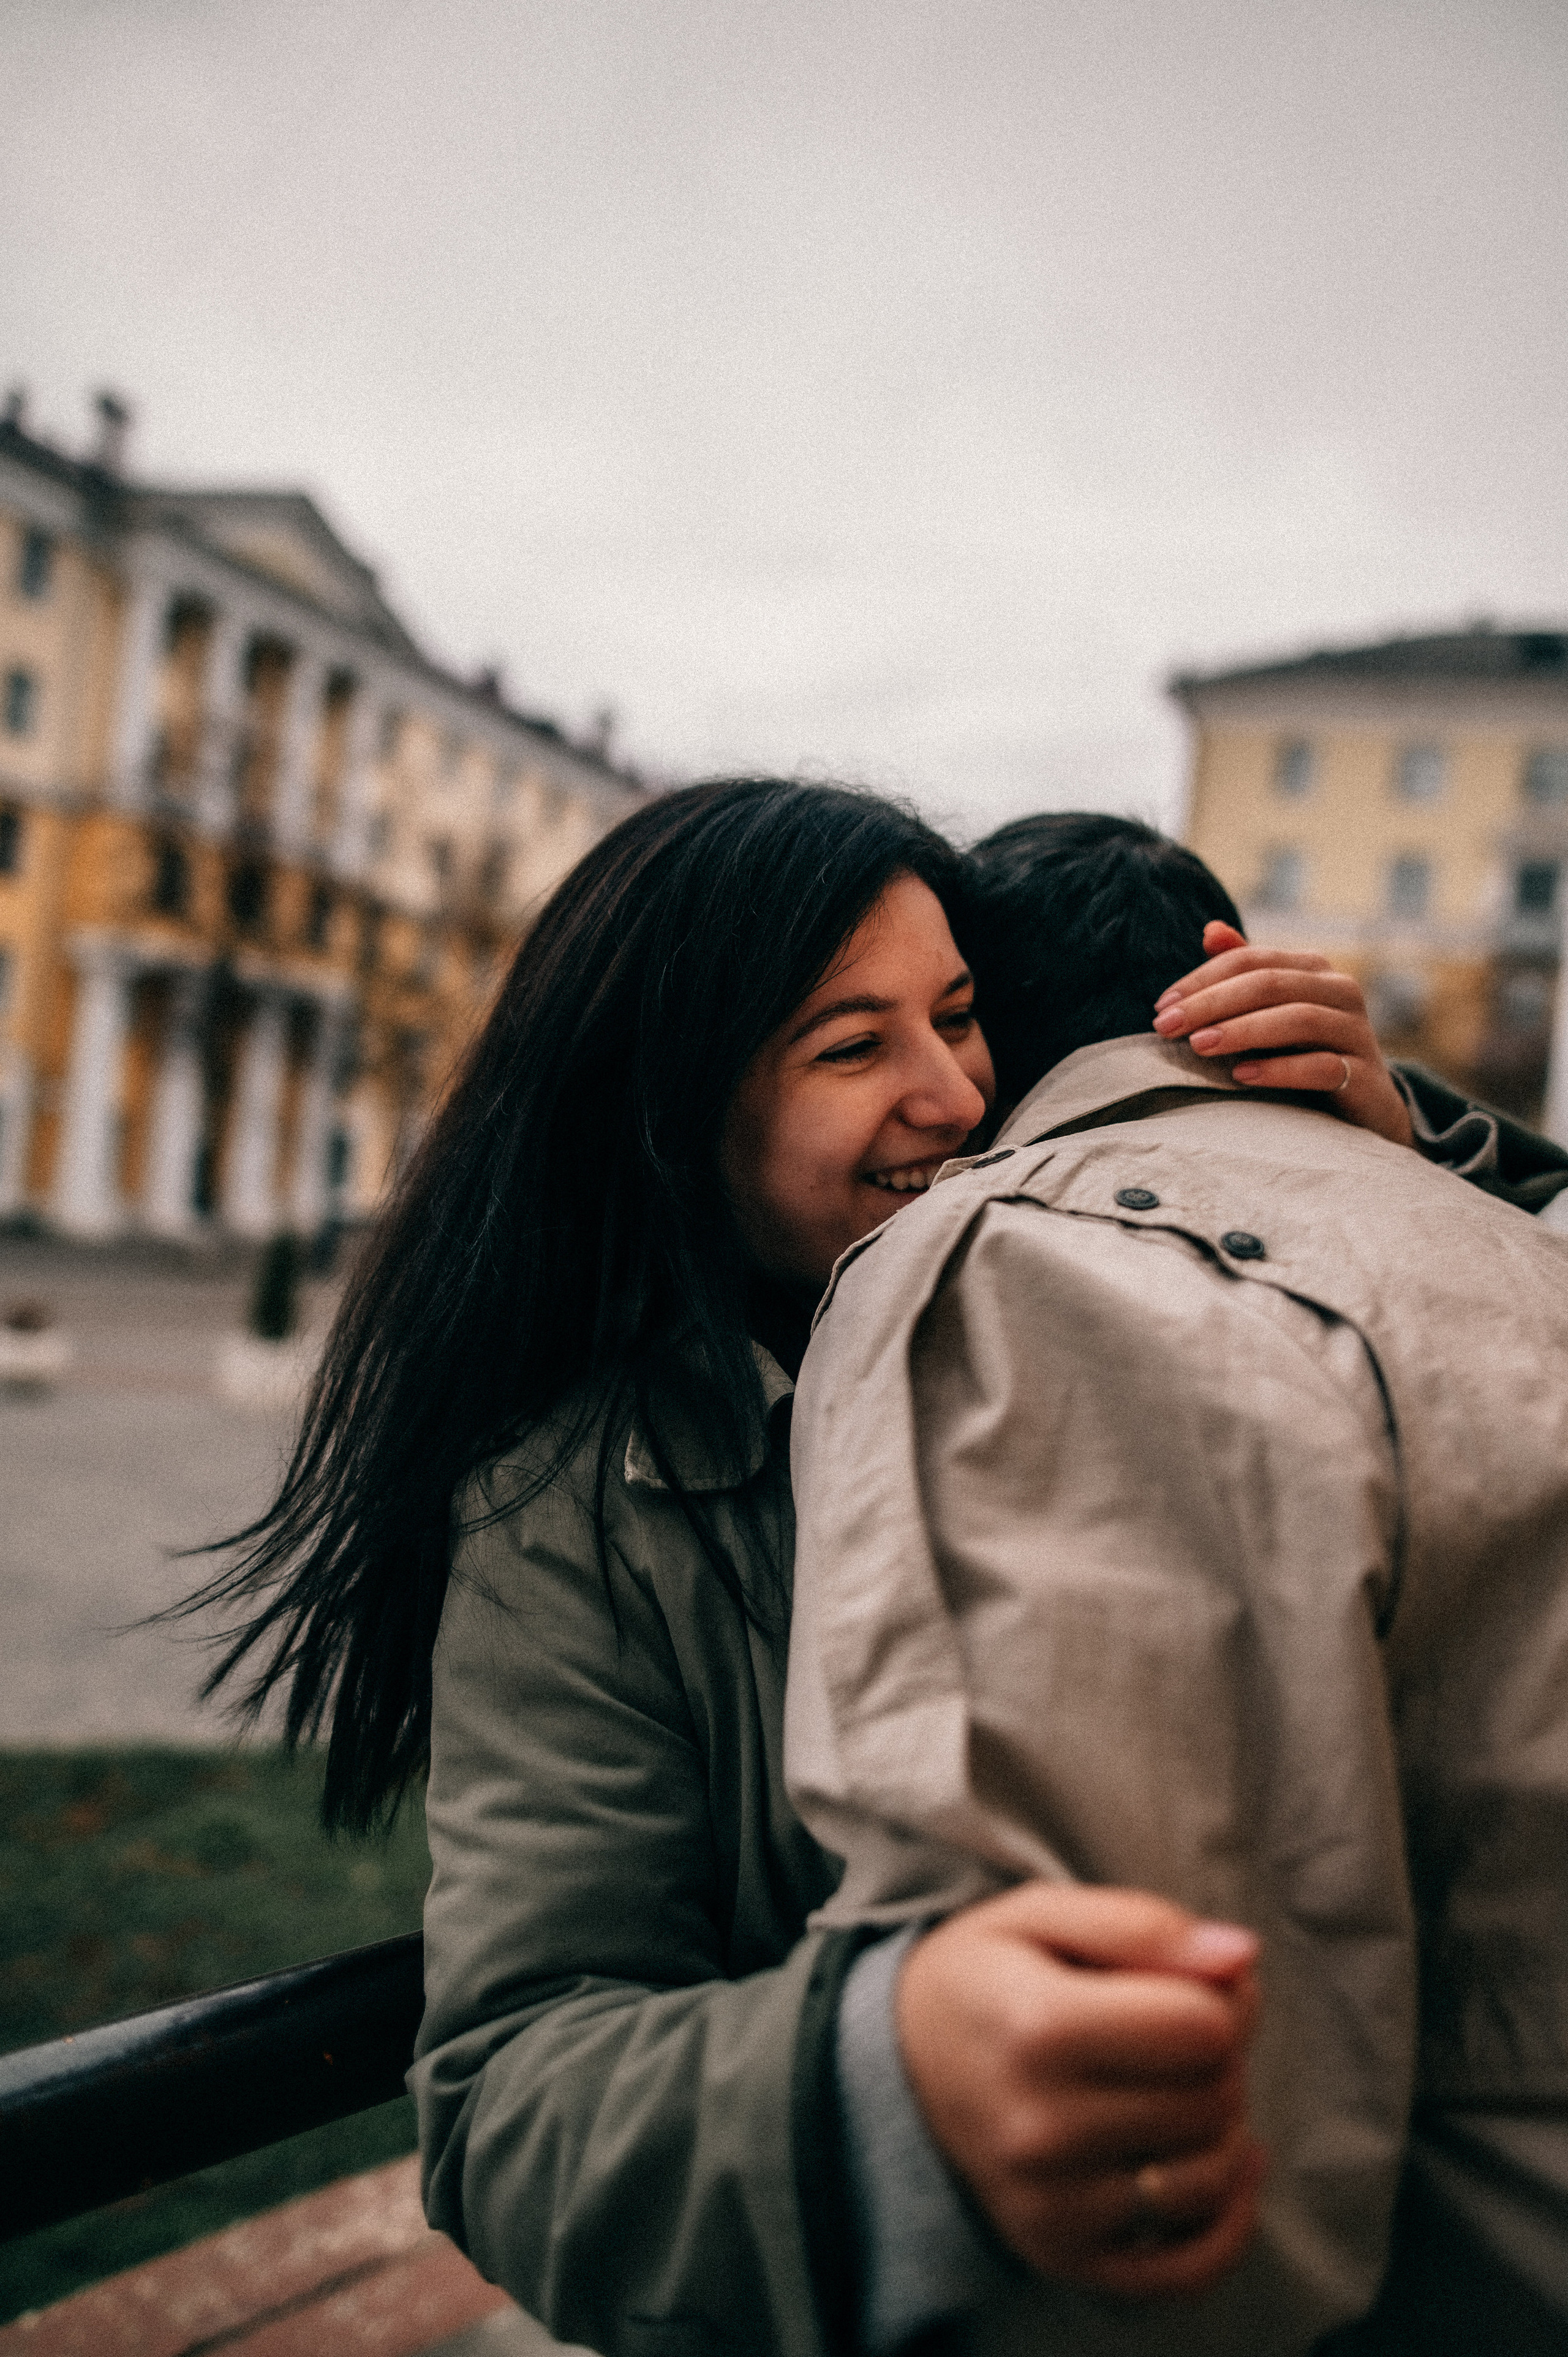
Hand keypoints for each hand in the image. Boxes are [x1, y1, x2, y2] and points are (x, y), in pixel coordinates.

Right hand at [896, 1884, 1265, 2299]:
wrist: (901, 2063)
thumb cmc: (986, 1976)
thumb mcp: (1041, 1915)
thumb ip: (1141, 1926)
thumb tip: (1243, 1955)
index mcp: (1038, 2027)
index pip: (1204, 2027)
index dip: (1222, 1995)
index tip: (1188, 1983)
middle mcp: (1040, 2130)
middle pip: (1213, 2098)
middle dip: (1220, 2056)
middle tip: (1177, 2031)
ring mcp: (1051, 2206)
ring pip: (1211, 2177)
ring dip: (1222, 2127)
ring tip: (1178, 2088)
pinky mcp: (1063, 2256)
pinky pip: (1189, 2268)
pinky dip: (1229, 2221)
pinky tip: (1225, 2164)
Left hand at [1151, 923, 1413, 1148]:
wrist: (1366, 1105)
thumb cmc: (1307, 1050)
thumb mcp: (1274, 1009)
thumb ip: (1246, 972)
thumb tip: (1210, 930)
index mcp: (1313, 969)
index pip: (1251, 961)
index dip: (1202, 979)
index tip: (1162, 1007)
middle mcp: (1340, 991)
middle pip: (1269, 984)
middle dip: (1212, 1003)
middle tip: (1167, 1027)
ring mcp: (1356, 1031)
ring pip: (1298, 1019)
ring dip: (1242, 1031)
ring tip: (1199, 1045)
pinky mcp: (1364, 1075)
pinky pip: (1323, 1066)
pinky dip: (1280, 1069)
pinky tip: (1242, 1075)